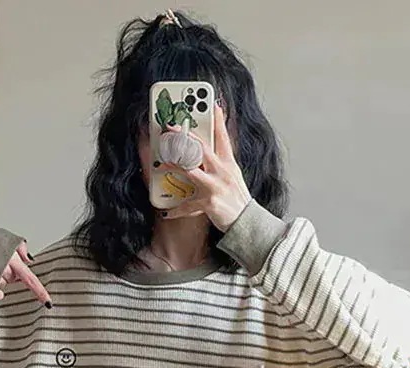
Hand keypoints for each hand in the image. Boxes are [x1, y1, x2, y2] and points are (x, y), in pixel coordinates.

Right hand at [0, 240, 51, 306]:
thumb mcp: (6, 238)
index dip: (40, 292)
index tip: (48, 303)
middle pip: (13, 280)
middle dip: (9, 272)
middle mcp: (3, 270)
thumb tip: (29, 260)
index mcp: (12, 259)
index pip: (30, 279)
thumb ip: (20, 248)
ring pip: (3, 284)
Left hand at [160, 104, 251, 231]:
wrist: (247, 221)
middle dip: (185, 137)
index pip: (223, 137)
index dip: (218, 120)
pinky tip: (166, 212)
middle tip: (172, 127)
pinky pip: (188, 205)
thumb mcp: (233, 176)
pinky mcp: (210, 202)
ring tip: (163, 163)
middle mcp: (223, 172)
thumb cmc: (237, 199)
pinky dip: (177, 210)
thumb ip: (221, 163)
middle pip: (202, 149)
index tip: (212, 104)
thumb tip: (206, 152)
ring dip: (175, 166)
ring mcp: (216, 186)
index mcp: (229, 164)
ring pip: (191, 171)